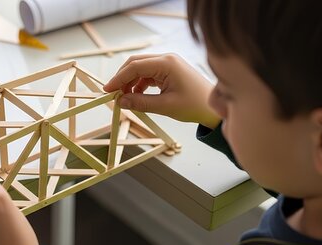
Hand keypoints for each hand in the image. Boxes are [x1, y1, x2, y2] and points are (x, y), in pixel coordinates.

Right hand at [104, 53, 219, 128]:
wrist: (214, 108)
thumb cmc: (195, 105)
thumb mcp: (165, 106)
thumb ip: (141, 103)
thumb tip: (121, 102)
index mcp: (167, 64)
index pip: (134, 67)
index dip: (118, 78)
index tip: (107, 91)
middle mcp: (167, 59)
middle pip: (135, 63)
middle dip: (122, 78)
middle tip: (113, 95)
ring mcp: (168, 64)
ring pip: (141, 69)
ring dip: (131, 82)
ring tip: (125, 99)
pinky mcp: (169, 71)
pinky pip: (149, 74)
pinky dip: (140, 84)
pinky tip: (137, 96)